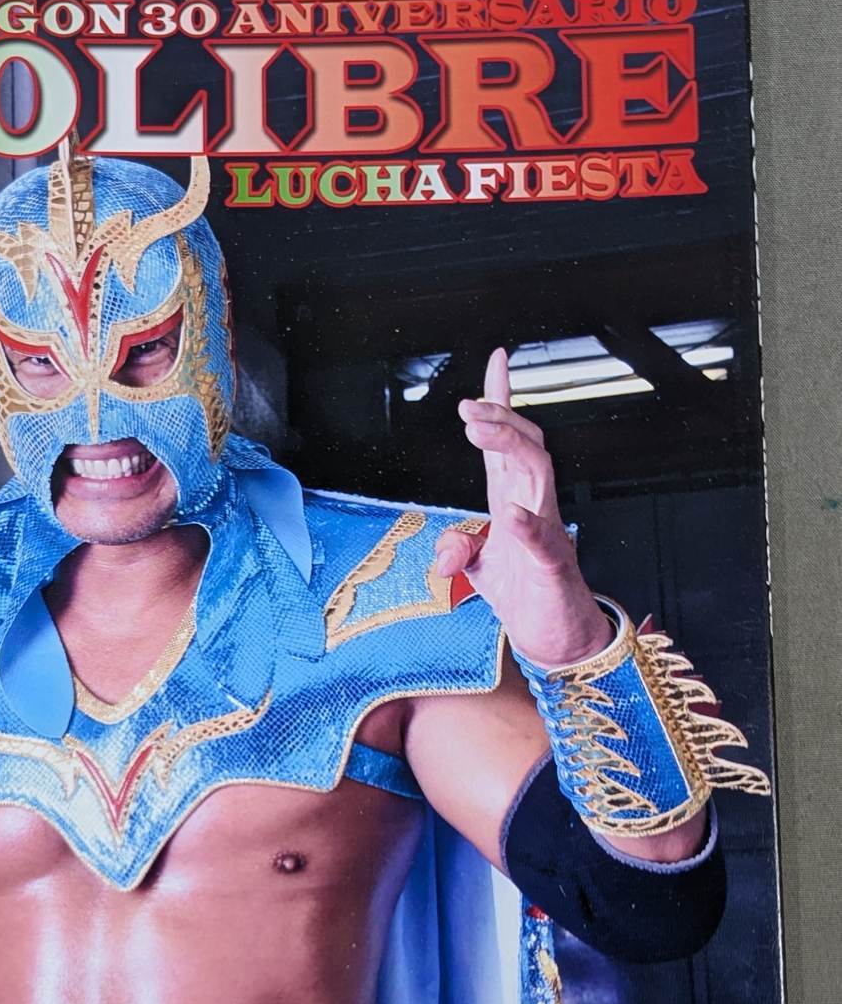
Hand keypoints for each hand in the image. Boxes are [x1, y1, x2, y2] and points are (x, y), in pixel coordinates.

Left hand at [435, 348, 611, 666]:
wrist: (558, 641)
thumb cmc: (527, 598)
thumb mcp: (479, 570)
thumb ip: (459, 549)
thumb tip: (444, 550)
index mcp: (512, 503)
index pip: (505, 444)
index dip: (502, 401)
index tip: (497, 362)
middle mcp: (533, 508)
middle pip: (524, 447)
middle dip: (499, 418)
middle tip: (470, 405)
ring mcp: (546, 534)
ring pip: (537, 475)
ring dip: (509, 446)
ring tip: (480, 428)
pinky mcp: (552, 568)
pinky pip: (543, 541)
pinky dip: (527, 526)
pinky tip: (511, 513)